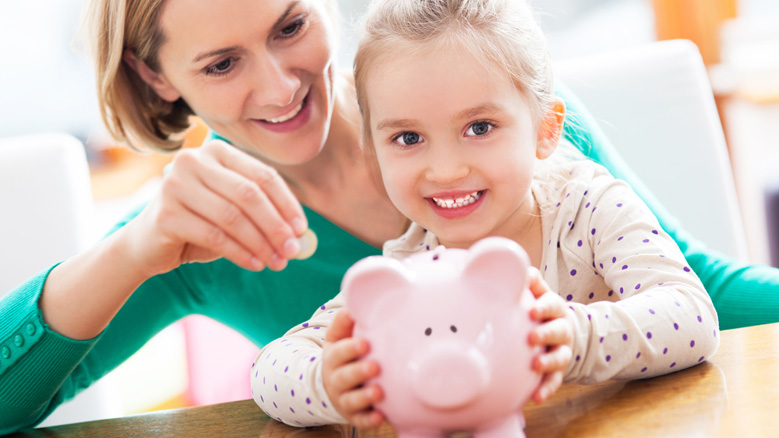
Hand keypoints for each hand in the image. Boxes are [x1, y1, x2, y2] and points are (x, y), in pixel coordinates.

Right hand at [124, 139, 307, 275]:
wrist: (147, 244)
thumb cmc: (200, 224)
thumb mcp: (233, 211)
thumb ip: (263, 214)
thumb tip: (301, 233)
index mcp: (216, 152)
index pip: (262, 175)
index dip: (286, 203)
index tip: (301, 229)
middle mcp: (193, 161)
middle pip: (249, 195)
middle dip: (276, 226)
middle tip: (292, 250)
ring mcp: (175, 185)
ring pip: (233, 217)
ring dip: (261, 243)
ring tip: (277, 262)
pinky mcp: (166, 214)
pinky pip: (214, 236)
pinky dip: (240, 253)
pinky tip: (255, 264)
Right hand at [322, 310, 383, 427]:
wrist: (330, 385)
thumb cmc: (342, 355)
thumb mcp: (338, 337)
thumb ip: (346, 321)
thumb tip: (353, 302)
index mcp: (333, 357)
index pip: (339, 352)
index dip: (350, 349)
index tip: (365, 343)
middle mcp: (335, 379)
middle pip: (344, 376)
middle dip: (358, 372)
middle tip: (374, 366)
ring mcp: (343, 398)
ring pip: (351, 400)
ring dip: (364, 397)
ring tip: (379, 392)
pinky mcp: (353, 415)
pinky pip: (359, 420)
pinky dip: (369, 419)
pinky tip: (380, 416)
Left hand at [527, 267, 572, 402]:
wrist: (561, 333)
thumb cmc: (540, 310)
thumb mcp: (537, 293)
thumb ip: (529, 282)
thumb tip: (516, 265)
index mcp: (554, 308)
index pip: (552, 304)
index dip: (544, 307)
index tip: (532, 311)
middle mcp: (562, 329)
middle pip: (559, 330)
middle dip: (547, 333)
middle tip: (532, 338)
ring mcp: (562, 350)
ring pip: (560, 357)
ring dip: (548, 362)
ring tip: (535, 365)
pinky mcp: (559, 371)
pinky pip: (554, 381)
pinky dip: (546, 388)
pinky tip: (536, 397)